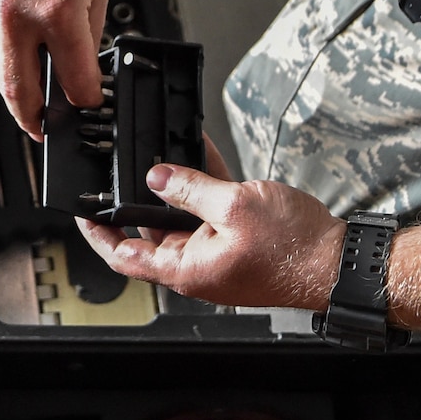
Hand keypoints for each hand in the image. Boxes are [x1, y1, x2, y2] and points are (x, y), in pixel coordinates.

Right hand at [0, 0, 112, 137]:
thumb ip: (88, 30)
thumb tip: (79, 66)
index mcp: (57, 10)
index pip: (74, 84)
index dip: (85, 103)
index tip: (85, 110)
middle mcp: (13, 11)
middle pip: (18, 94)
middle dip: (33, 120)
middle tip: (42, 130)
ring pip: (1, 48)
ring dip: (19, 40)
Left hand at [74, 139, 346, 309]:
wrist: (338, 263)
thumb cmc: (294, 249)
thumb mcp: (235, 205)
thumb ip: (191, 189)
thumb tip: (157, 177)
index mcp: (185, 269)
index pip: (123, 255)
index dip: (98, 233)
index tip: (82, 212)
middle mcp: (196, 266)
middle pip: (151, 230)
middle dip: (142, 195)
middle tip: (127, 162)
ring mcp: (216, 254)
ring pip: (182, 216)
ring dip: (177, 185)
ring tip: (165, 150)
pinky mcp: (237, 242)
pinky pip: (211, 212)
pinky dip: (204, 186)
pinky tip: (200, 153)